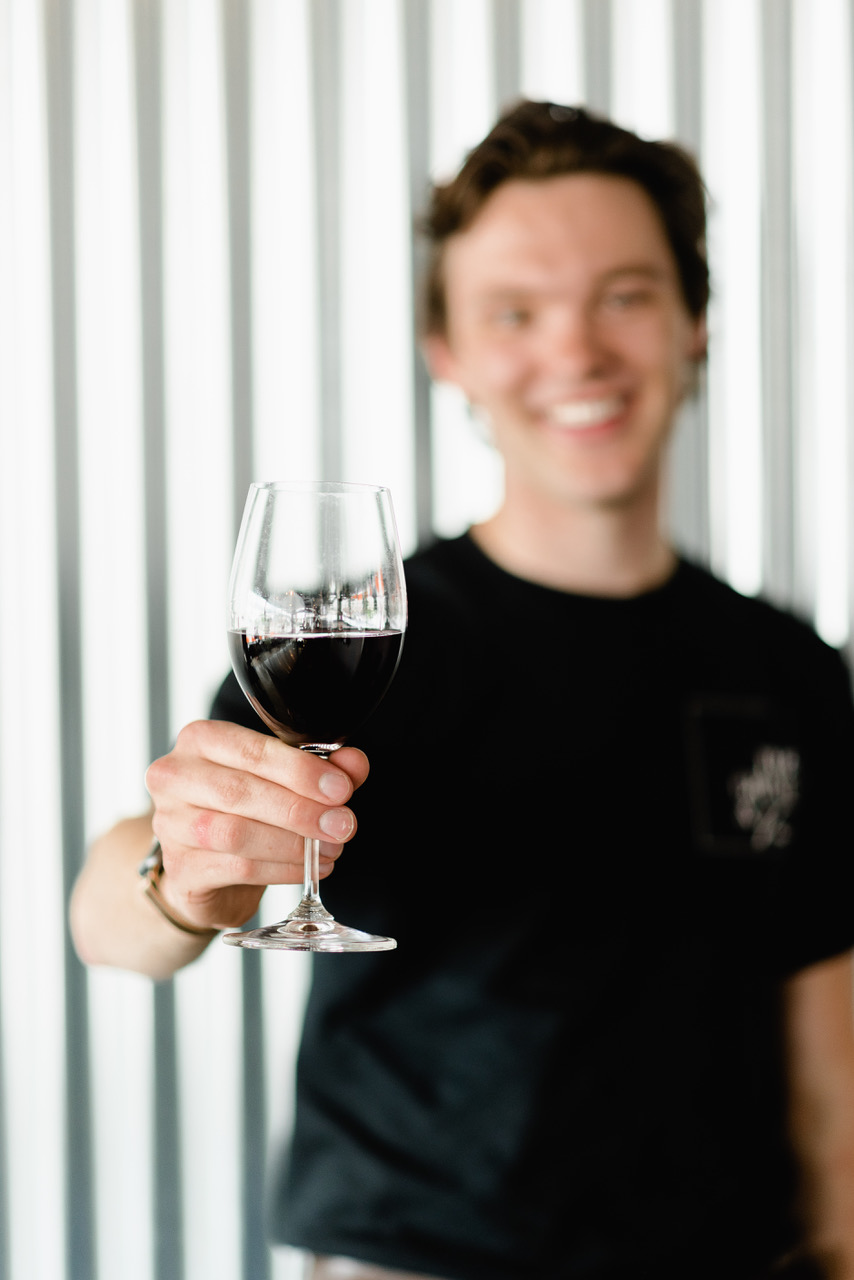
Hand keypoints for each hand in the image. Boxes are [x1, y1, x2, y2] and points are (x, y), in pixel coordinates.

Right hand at [144, 720, 368, 929]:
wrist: (206, 866)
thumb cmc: (244, 809)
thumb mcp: (284, 779)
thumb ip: (320, 768)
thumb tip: (354, 764)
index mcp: (200, 741)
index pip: (250, 750)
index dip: (299, 770)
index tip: (340, 789)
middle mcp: (175, 777)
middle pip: (240, 792)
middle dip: (301, 809)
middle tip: (342, 824)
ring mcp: (170, 825)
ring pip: (236, 833)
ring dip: (293, 843)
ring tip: (330, 849)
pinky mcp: (179, 869)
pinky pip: (237, 868)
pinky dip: (282, 869)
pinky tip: (309, 868)